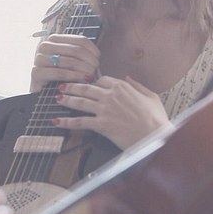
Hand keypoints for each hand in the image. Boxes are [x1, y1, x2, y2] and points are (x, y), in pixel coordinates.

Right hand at [31, 34, 100, 91]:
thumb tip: (97, 56)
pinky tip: (83, 80)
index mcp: (55, 39)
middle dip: (89, 61)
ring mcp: (39, 58)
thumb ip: (81, 54)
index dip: (93, 50)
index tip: (99, 60)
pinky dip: (74, 77)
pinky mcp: (36, 72)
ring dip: (84, 70)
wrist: (42, 90)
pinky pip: (60, 73)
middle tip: (96, 70)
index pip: (80, 40)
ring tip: (91, 76)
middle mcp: (45, 45)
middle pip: (76, 50)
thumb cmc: (60, 74)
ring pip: (70, 61)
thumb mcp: (71, 60)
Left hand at [54, 75, 169, 148]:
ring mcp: (104, 110)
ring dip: (66, 100)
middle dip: (72, 86)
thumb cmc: (155, 118)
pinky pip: (80, 122)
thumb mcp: (151, 96)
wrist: (154, 136)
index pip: (101, 80)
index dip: (92, 81)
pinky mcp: (101, 125)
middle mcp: (110, 96)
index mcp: (122, 87)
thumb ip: (137, 85)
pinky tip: (57, 121)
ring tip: (57, 99)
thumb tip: (128, 77)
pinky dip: (67, 122)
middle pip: (86, 88)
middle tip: (63, 86)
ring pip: (80, 102)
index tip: (86, 83)